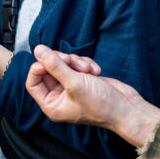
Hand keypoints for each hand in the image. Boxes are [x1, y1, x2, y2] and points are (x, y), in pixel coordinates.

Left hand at [25, 44, 159, 147]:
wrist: (126, 108)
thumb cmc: (101, 104)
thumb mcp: (74, 82)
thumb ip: (55, 65)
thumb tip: (38, 50)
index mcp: (52, 105)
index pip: (33, 82)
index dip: (39, 67)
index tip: (48, 59)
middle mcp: (59, 97)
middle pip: (48, 69)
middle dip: (62, 61)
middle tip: (72, 61)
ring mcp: (72, 88)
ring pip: (64, 64)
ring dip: (76, 61)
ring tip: (88, 69)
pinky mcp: (83, 80)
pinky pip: (76, 65)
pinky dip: (85, 64)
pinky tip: (96, 71)